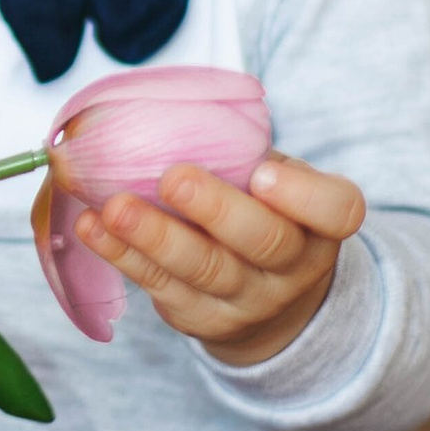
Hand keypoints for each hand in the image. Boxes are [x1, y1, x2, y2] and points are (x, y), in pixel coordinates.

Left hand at [73, 151, 365, 368]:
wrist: (269, 302)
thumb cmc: (267, 216)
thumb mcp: (279, 184)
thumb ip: (248, 156)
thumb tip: (170, 112)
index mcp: (320, 224)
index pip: (336, 212)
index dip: (303, 195)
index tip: (264, 171)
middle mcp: (292, 267)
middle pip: (263, 242)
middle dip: (216, 209)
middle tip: (174, 177)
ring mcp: (246, 300)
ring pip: (203, 270)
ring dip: (154, 236)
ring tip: (115, 207)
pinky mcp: (200, 317)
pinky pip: (159, 286)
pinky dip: (122, 254)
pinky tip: (93, 227)